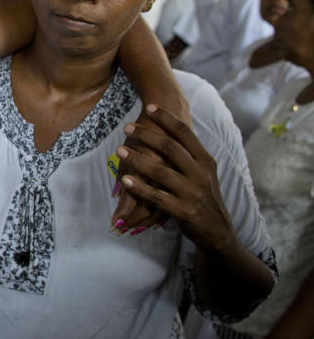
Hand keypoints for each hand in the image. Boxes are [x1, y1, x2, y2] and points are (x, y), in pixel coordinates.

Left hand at [117, 104, 235, 251]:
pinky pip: (157, 197)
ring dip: (138, 160)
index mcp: (205, 161)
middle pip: (171, 148)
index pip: (185, 134)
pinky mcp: (183, 211)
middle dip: (147, 136)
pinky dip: (140, 188)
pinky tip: (124, 181)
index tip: (150, 107)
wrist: (218, 232)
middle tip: (127, 127)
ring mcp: (193, 193)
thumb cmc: (203, 197)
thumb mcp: (202, 173)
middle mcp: (201, 174)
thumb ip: (188, 156)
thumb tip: (166, 131)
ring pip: (161, 172)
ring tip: (119, 150)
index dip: (167, 119)